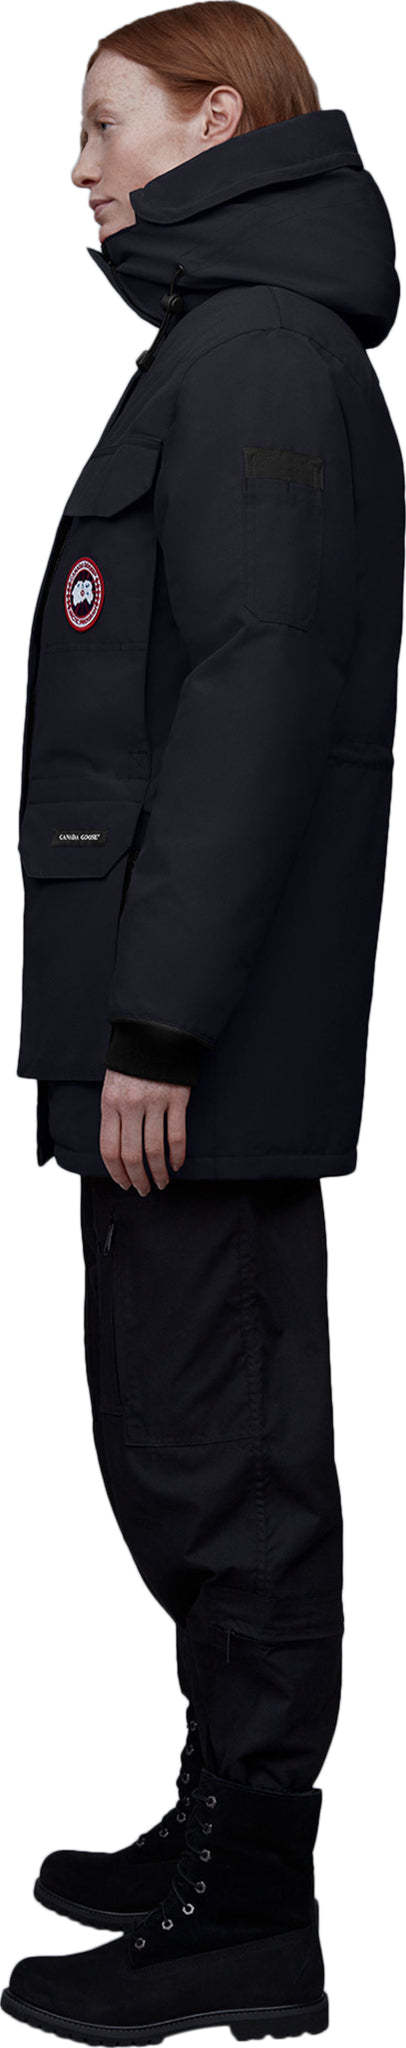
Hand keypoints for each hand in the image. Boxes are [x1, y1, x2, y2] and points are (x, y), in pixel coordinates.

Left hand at [100, 1071, 190, 1193]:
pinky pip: (177, 1135)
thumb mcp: (112, 1086)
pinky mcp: (177, 1098)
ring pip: (155, 1150)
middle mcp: (130, 1105)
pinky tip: (176, 1164)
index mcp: (110, 1103)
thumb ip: (114, 1115)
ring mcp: (155, 1102)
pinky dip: (177, 1155)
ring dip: (158, 1172)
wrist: (155, 1032)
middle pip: (132, 1155)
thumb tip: (118, 1152)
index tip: (124, 1184)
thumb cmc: (132, 1063)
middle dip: (138, 1179)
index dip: (116, 1172)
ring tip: (162, 1182)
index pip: (109, 1149)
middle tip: (144, 1190)